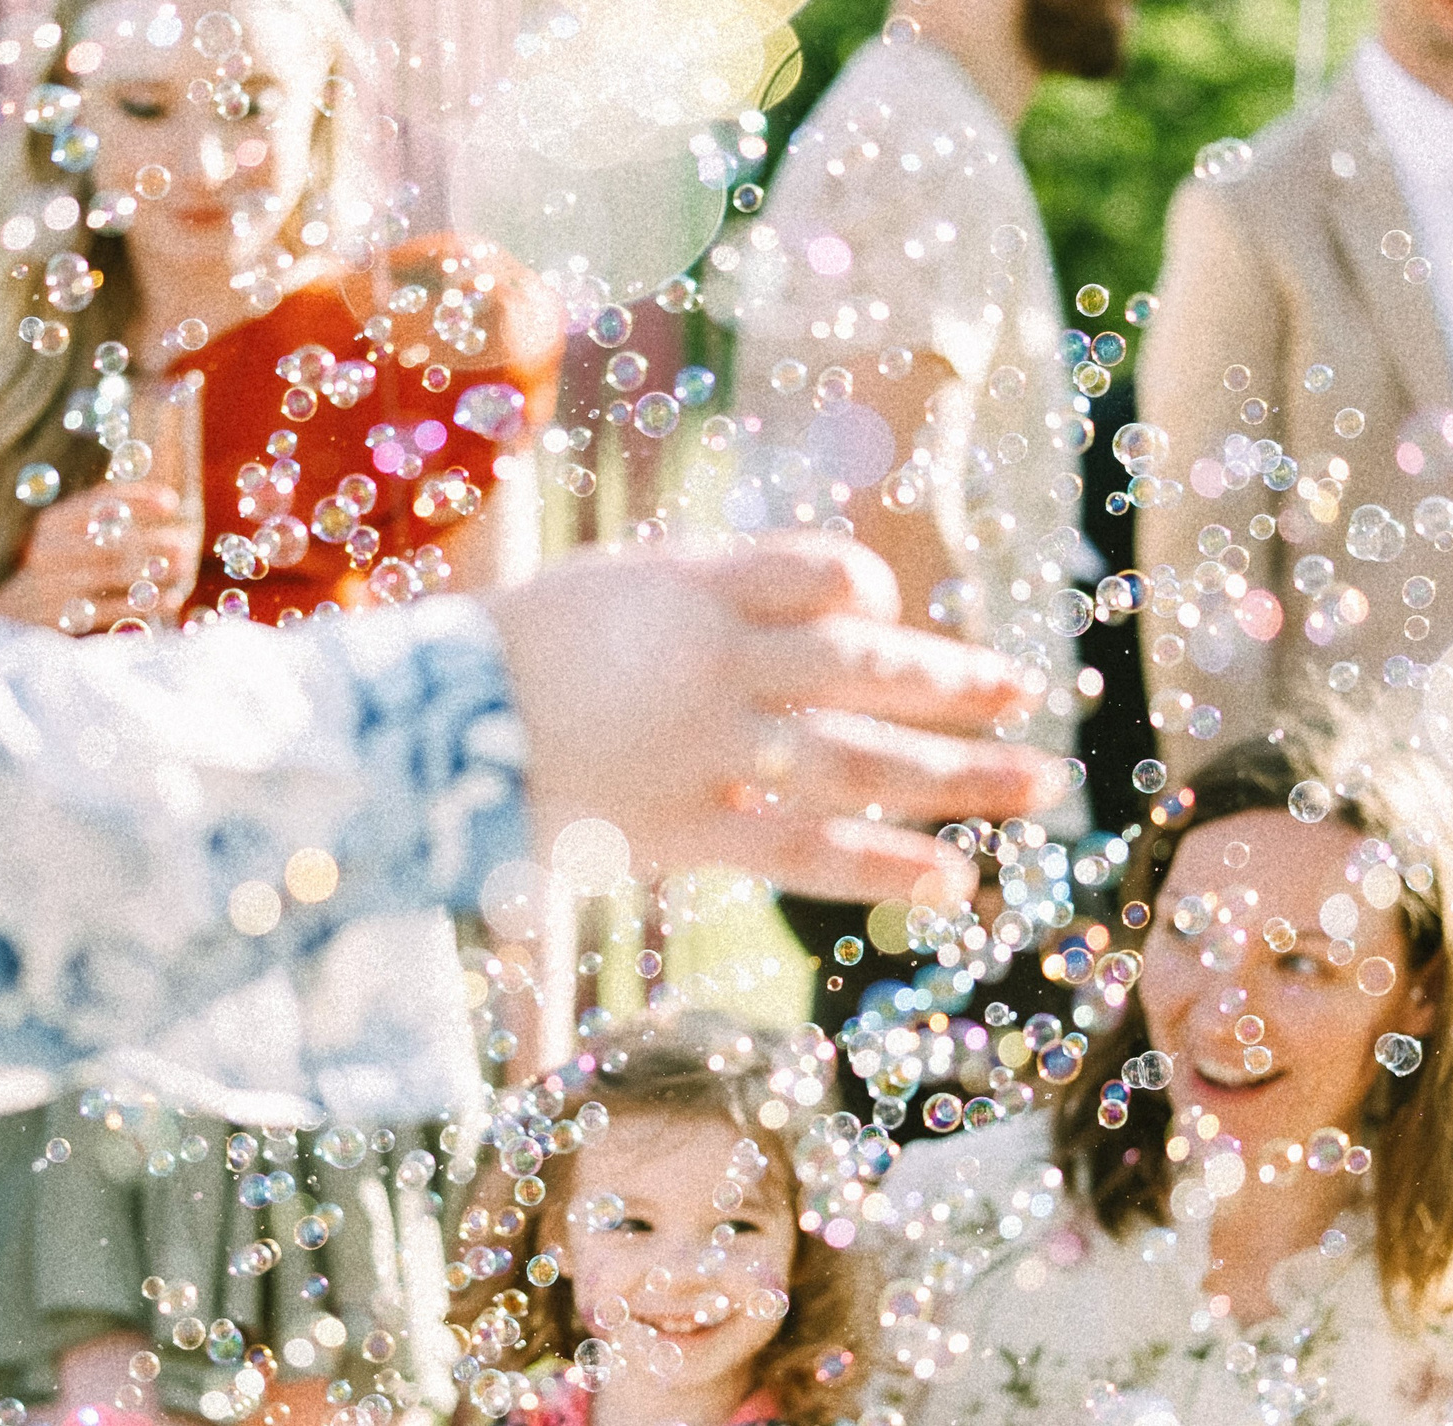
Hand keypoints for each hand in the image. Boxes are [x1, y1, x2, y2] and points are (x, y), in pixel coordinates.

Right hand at [0, 482, 202, 632]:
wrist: (3, 618)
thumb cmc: (50, 572)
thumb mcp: (63, 539)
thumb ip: (100, 519)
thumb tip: (163, 500)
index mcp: (51, 523)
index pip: (98, 501)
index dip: (138, 498)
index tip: (172, 501)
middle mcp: (48, 550)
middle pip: (112, 539)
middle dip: (155, 539)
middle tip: (186, 542)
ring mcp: (53, 584)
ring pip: (115, 572)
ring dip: (155, 568)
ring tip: (184, 566)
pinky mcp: (60, 618)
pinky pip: (112, 609)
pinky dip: (146, 603)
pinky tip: (171, 598)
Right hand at [487, 534, 1067, 902]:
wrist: (414, 734)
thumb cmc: (505, 656)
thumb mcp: (608, 592)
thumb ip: (704, 598)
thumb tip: (800, 605)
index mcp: (692, 588)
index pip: (820, 572)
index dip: (865, 592)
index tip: (884, 611)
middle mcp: (716, 662)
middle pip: (866, 665)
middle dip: (954, 681)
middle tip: (1029, 693)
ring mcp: (708, 748)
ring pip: (860, 756)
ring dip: (957, 773)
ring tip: (1037, 783)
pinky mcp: (686, 827)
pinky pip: (805, 848)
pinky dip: (882, 863)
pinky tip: (951, 880)